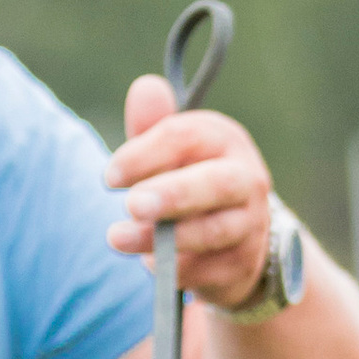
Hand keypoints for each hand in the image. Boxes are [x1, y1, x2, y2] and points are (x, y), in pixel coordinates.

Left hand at [106, 78, 275, 311]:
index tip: (109, 177)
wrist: (240, 237)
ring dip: (163, 238)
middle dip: (172, 194)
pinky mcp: (243, 264)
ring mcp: (250, 223)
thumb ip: (154, 124)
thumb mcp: (173, 151)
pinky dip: (176, 269)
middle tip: (132, 205)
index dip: (144, 155)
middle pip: (214, 184)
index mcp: (223, 140)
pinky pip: (208, 270)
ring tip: (118, 238)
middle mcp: (245, 178)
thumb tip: (144, 87)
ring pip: (212, 231)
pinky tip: (148, 263)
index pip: (185, 139)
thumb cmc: (192, 181)